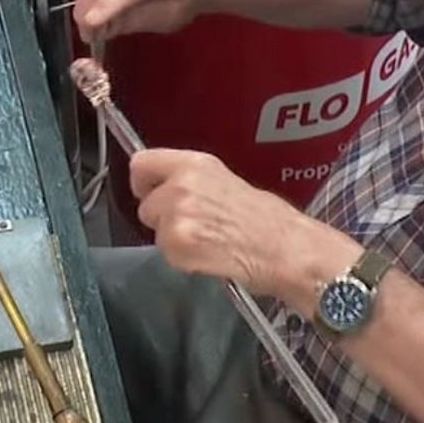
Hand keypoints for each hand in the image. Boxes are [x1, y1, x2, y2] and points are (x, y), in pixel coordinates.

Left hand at [130, 149, 354, 306]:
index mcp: (193, 164)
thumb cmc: (266, 219)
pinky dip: (183, 259)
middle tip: (195, 225)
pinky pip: (167, 254)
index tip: (150, 191)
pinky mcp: (177, 245)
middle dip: (162, 218)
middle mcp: (181, 185)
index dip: (144, 182)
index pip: (141, 163)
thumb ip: (189, 179)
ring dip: (173, 239)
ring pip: (155, 231)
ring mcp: (176, 216)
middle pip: (145, 205)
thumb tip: (163, 186)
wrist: (282, 248)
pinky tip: (208, 255)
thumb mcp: (224, 180)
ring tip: (208, 240)